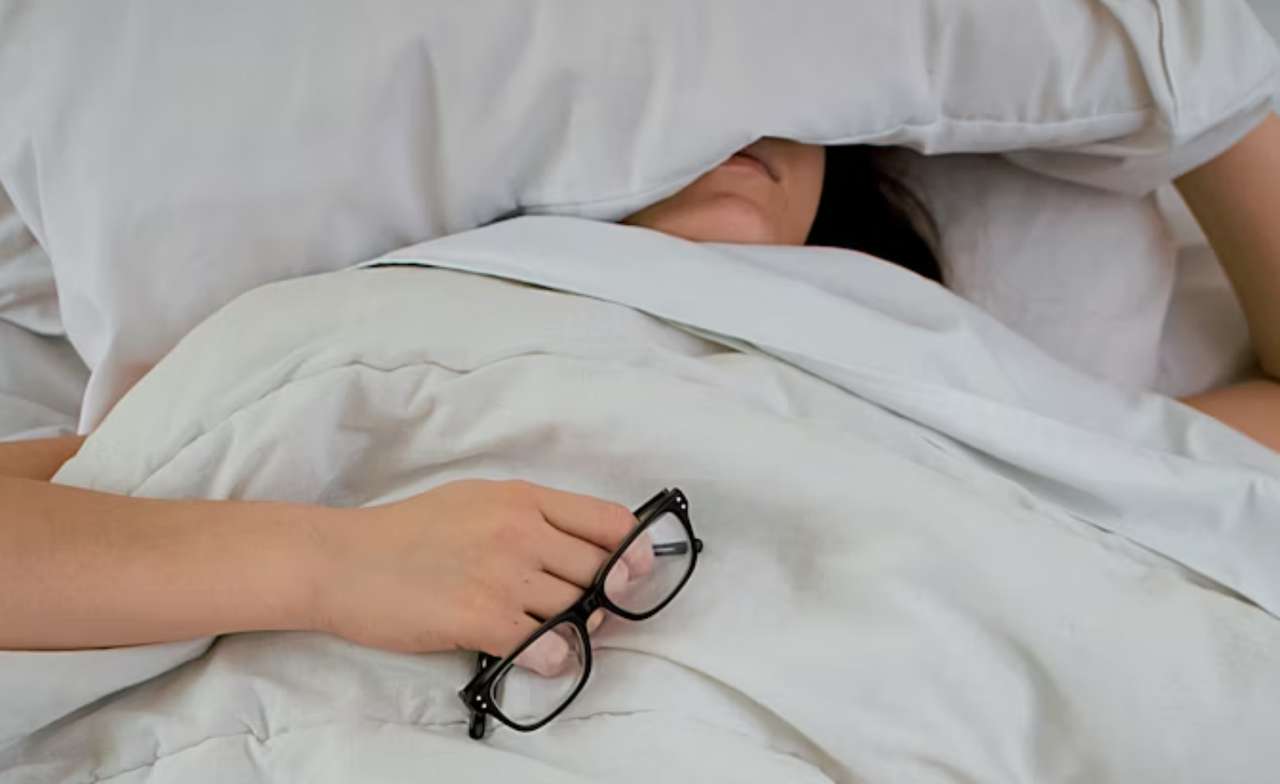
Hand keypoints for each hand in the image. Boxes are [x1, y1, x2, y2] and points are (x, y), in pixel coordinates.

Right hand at [308, 480, 648, 674]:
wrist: (341, 560)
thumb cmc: (406, 533)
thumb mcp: (475, 500)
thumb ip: (530, 518)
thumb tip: (582, 549)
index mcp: (522, 498)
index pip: (609, 521)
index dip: (633, 551)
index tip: (633, 572)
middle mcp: (520, 530)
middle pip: (601, 571)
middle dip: (604, 598)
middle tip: (586, 612)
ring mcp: (502, 574)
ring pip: (578, 610)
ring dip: (577, 630)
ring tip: (552, 633)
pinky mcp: (480, 617)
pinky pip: (546, 645)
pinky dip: (553, 657)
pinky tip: (537, 655)